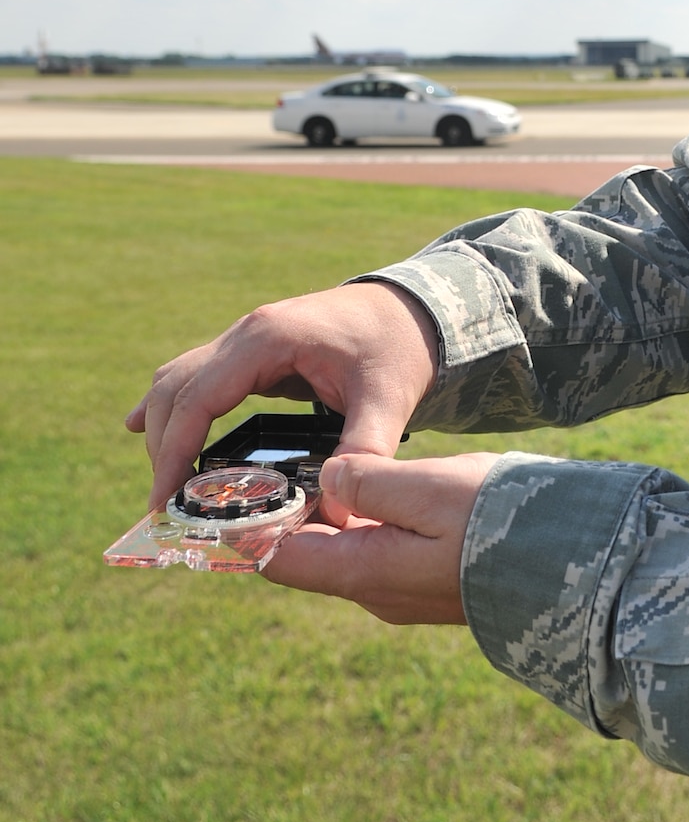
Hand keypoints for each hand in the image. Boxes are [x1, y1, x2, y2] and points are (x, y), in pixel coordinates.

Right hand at [125, 282, 439, 514]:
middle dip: (164, 447)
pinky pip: (196, 377)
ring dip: (165, 428)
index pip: (199, 398)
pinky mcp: (252, 352)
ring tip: (166, 484)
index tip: (163, 499)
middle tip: (167, 505)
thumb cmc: (399, 346)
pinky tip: (144, 428)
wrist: (412, 308)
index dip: (174, 450)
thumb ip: (366, 449)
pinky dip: (172, 405)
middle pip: (175, 390)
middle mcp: (246, 334)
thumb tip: (342, 513)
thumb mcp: (389, 398)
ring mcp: (245, 339)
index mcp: (269, 340)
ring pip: (179, 381)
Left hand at [263, 451, 498, 623]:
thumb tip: (327, 477)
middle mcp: (377, 593)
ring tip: (335, 465)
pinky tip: (389, 487)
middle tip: (288, 460)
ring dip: (337, 513)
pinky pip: (384, 551)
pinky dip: (372, 520)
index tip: (244, 483)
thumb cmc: (501, 522)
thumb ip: (368, 480)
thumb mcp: (427, 487)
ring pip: (349, 550)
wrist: (574, 563)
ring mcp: (406, 593)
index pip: (278, 559)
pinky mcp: (434, 582)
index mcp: (364, 573)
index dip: (254, 524)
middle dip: (295, 512)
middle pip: (311, 554)